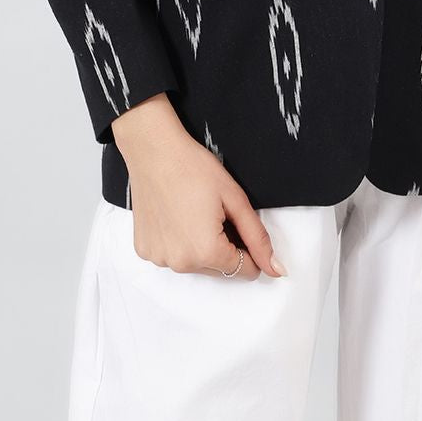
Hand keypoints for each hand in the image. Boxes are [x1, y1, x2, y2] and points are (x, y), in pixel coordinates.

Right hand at [111, 93, 286, 281]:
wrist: (154, 151)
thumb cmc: (194, 168)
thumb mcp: (235, 199)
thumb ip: (258, 237)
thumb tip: (276, 269)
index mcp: (206, 251)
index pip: (244, 269)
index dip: (249, 248)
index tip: (240, 225)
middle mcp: (181, 263)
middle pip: (220, 269)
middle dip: (225, 247)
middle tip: (215, 212)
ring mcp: (160, 259)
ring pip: (196, 264)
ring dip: (201, 247)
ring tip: (194, 212)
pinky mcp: (145, 251)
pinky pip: (173, 256)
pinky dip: (179, 243)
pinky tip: (176, 216)